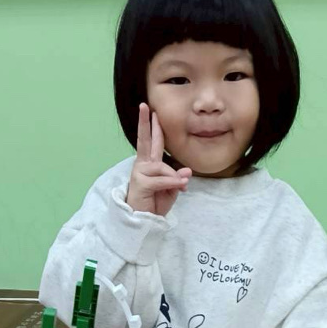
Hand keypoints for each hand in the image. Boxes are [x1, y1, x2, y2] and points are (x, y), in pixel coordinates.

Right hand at [126, 102, 191, 216]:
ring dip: (174, 178)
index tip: (150, 110)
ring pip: (162, 167)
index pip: (151, 142)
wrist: (143, 220)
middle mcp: (142, 165)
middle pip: (145, 141)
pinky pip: (162, 179)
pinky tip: (180, 186)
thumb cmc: (154, 203)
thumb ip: (177, 179)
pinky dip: (172, 183)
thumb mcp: (170, 189)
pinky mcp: (141, 183)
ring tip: (182, 186)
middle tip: (144, 107)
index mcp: (149, 164)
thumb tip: (186, 171)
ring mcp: (140, 173)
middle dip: (145, 123)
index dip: (151, 126)